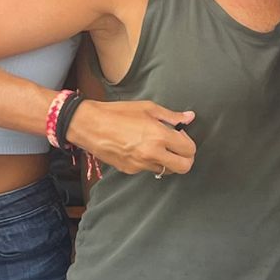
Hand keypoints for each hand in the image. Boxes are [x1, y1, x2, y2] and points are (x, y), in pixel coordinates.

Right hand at [73, 97, 197, 175]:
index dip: (188, 143)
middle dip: (185, 159)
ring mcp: (141, 164)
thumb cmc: (117, 113)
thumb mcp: (147, 108)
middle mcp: (152, 154)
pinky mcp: (130, 170)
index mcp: (159, 136)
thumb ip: (171, 116)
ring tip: (156, 146)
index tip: (180, 136)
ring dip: (167, 161)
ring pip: (166, 170)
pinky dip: (149, 161)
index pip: (189, 149)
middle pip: (184, 167)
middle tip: (178, 148)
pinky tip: (140, 148)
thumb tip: (189, 117)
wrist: (89, 125)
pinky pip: (148, 169)